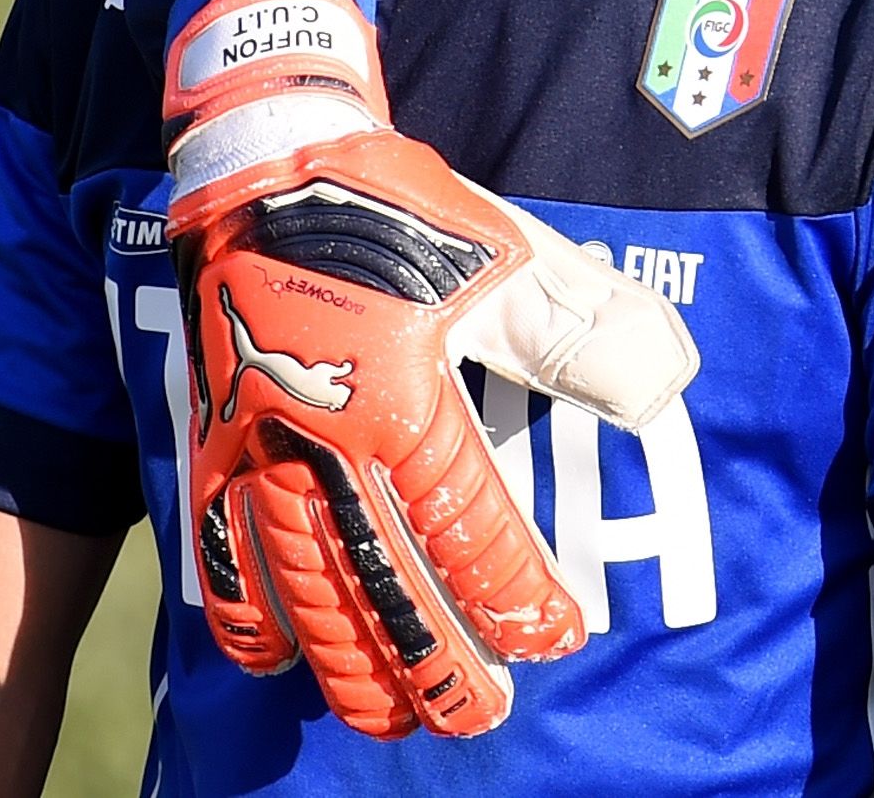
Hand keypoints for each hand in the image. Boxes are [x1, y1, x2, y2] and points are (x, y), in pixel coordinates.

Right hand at [162, 0, 696, 737]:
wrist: (271, 156)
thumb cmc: (403, 208)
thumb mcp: (510, 255)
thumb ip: (583, 331)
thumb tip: (663, 390)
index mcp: (403, 399)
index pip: (470, 531)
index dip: (515, 596)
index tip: (558, 637)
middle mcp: (321, 440)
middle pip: (379, 587)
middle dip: (433, 664)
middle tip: (479, 716)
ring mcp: (255, 448)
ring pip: (299, 589)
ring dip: (347, 663)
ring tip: (390, 716)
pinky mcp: (209, 440)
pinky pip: (217, 553)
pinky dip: (246, 617)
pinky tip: (275, 658)